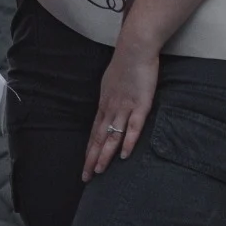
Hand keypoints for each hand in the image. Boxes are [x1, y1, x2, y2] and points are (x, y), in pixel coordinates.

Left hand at [84, 39, 158, 181]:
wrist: (134, 47)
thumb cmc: (125, 64)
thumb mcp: (111, 84)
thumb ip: (110, 99)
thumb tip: (107, 109)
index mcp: (104, 104)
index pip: (94, 132)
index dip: (90, 150)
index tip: (85, 165)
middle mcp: (111, 108)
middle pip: (99, 137)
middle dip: (92, 158)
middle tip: (86, 177)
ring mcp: (125, 107)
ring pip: (112, 136)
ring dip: (105, 155)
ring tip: (100, 171)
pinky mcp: (141, 105)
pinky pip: (133, 127)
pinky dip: (128, 141)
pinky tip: (123, 155)